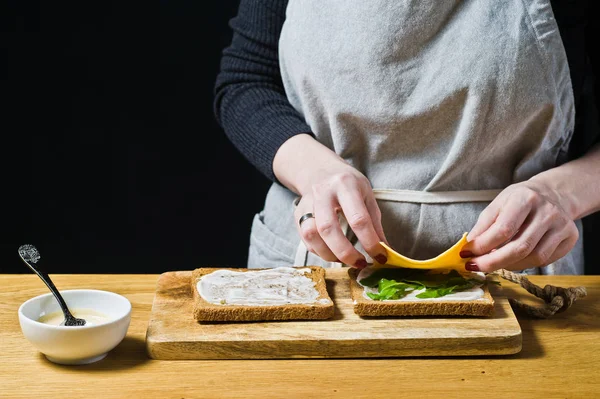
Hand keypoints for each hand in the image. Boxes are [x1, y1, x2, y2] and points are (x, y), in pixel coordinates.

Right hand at [293, 166, 387, 267]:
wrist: (320, 170)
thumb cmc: (348, 184)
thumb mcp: (367, 195)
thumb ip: (375, 223)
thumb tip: (385, 251)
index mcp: (345, 185)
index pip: (358, 218)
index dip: (370, 242)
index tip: (380, 257)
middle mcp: (323, 192)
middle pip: (328, 228)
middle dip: (345, 252)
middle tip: (360, 264)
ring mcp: (307, 202)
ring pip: (312, 234)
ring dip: (329, 254)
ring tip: (345, 260)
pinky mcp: (297, 213)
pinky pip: (306, 239)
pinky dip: (320, 251)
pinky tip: (333, 253)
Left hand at [461, 180, 578, 272]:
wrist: (553, 194)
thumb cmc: (521, 200)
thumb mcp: (498, 204)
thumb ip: (483, 225)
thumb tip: (470, 246)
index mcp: (526, 198)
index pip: (503, 229)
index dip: (482, 245)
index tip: (466, 253)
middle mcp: (547, 212)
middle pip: (520, 247)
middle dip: (493, 262)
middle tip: (475, 266)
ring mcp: (562, 226)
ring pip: (533, 258)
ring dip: (508, 265)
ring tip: (492, 262)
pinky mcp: (570, 238)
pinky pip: (545, 260)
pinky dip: (523, 264)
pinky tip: (512, 260)